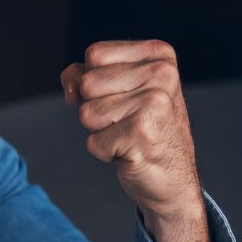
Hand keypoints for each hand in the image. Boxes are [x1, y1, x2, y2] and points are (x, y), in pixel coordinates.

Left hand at [61, 41, 215, 241]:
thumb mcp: (114, 96)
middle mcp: (164, 75)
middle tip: (125, 130)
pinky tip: (132, 159)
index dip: (89, 86)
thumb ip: (83, 78)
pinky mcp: (144, 137)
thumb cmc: (139, 136)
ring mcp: (156, 105)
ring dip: (99, 136)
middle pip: (84, 86)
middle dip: (92, 113)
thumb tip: (69, 81)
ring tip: (130, 144)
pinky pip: (93, 143)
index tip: (120, 104)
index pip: (89, 58)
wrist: (172, 186)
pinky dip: (104, 155)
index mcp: (161, 54)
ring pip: (86, 115)